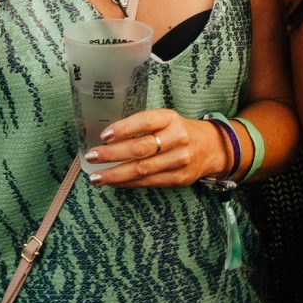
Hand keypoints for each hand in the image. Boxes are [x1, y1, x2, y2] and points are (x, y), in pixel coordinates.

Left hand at [85, 110, 222, 187]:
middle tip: (92, 156)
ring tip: (96, 177)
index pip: (144, 122)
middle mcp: (176, 138)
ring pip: (142, 169)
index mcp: (170, 118)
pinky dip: (128, 183)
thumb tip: (107, 137)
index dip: (123, 129)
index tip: (103, 135)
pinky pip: (148, 182)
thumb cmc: (178, 130)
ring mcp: (179, 160)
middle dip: (112, 154)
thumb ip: (141, 126)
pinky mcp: (178, 179)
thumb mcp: (164, 119)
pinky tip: (114, 183)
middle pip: (140, 149)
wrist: (211, 147)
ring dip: (116, 175)